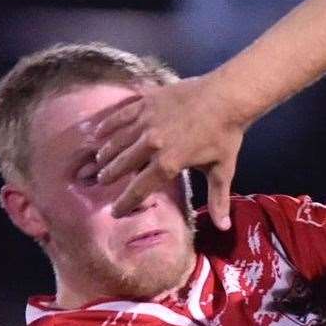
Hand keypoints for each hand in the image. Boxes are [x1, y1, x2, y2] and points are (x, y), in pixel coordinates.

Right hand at [91, 74, 247, 229]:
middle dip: (110, 176)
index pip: (140, 188)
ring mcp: (146, 121)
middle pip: (123, 164)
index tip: (115, 212)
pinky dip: (108, 125)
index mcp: (167, 163)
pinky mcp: (146, 103)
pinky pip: (120, 115)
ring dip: (106, 154)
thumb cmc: (225, 136)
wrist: (227, 97)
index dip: (126, 202)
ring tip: (99, 163)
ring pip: (118, 141)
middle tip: (101, 182)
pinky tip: (98, 133)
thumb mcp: (222, 170)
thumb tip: (223, 228)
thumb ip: (218, 200)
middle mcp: (151, 144)